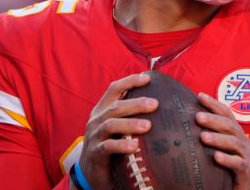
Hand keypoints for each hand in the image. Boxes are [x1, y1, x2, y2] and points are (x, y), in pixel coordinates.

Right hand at [77, 73, 157, 188]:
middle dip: (136, 103)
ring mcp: (94, 136)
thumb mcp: (117, 127)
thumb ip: (130, 116)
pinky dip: (121, 145)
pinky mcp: (95, 153)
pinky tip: (134, 146)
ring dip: (130, 124)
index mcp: (103, 110)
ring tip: (148, 126)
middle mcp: (97, 120)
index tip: (147, 78)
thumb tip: (159, 105)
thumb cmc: (110, 145)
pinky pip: (107, 147)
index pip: (114, 89)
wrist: (90, 172)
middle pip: (115, 106)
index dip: (129, 81)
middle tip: (155, 104)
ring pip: (111, 124)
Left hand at [196, 92, 249, 189]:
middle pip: (229, 125)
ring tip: (202, 137)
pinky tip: (216, 157)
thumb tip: (183, 120)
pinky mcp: (246, 171)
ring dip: (218, 138)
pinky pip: (238, 163)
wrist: (239, 188)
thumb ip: (206, 133)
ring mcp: (245, 155)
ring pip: (233, 143)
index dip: (214, 104)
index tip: (199, 96)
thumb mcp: (217, 146)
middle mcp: (242, 140)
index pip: (226, 113)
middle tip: (197, 117)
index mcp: (234, 131)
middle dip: (213, 120)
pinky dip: (227, 159)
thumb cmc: (224, 164)